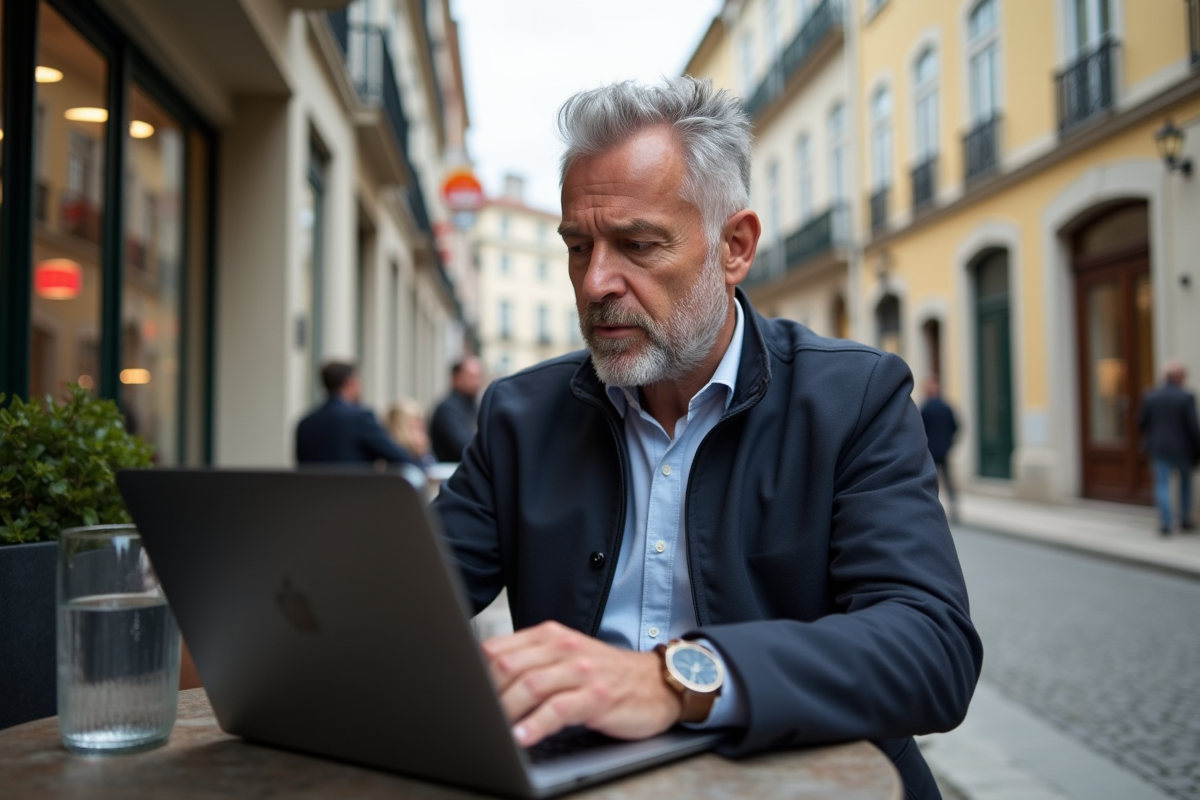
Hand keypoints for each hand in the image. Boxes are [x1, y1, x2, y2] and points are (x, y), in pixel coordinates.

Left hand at [480, 620, 682, 746]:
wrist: (655, 682)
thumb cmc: (605, 673)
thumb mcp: (566, 657)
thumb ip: (531, 662)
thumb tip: (486, 680)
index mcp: (550, 636)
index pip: (498, 649)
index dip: (477, 674)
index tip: (466, 695)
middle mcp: (564, 648)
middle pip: (509, 666)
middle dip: (488, 694)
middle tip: (476, 716)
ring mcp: (582, 671)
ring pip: (531, 686)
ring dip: (507, 711)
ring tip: (494, 729)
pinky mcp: (597, 697)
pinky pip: (559, 709)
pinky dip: (536, 724)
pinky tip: (523, 737)